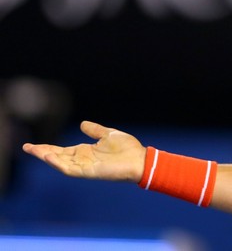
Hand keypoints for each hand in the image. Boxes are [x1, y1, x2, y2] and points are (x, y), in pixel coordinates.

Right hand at [22, 120, 146, 182]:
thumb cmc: (127, 148)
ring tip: (34, 150)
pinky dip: (59, 164)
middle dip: (42, 152)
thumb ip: (94, 130)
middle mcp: (83, 160)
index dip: (47, 148)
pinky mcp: (89, 172)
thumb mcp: (107, 134)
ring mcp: (85, 166)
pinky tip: (50, 157)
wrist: (140, 159)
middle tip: (26, 147)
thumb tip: (82, 124)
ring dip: (48, 157)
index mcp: (86, 152)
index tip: (32, 145)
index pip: (62, 150)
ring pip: (61, 163)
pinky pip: (71, 169)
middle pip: (58, 156)